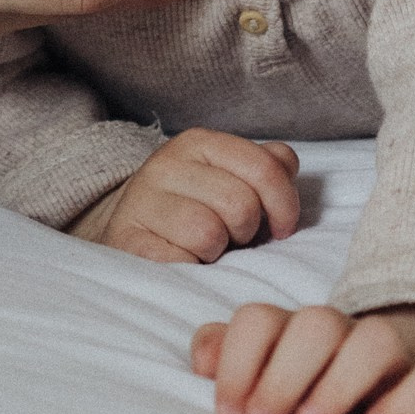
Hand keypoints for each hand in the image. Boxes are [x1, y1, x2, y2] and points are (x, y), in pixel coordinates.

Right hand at [73, 131, 300, 262]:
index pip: (265, 166)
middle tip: (232, 239)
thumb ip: (265, 167)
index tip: (281, 228)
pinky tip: (185, 263)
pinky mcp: (127, 240)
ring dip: (216, 253)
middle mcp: (167, 164)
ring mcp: (143, 201)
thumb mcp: (228, 178)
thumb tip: (287, 168)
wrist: (128, 230)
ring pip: (209, 233)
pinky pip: (180, 262)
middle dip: (246, 232)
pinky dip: (192, 270)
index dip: (285, 204)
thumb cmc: (192, 208)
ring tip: (206, 251)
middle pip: (241, 205)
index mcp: (199, 143)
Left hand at [190, 302, 414, 413]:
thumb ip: (229, 362)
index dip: (238, 360)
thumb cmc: (314, 403)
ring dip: (339, 381)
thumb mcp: (269, 385)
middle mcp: (345, 338)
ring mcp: (395, 361)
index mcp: (296, 335)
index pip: (260, 320)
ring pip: (377, 340)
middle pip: (315, 323)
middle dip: (283, 372)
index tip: (229, 412)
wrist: (398, 407)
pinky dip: (404, 402)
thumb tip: (202, 359)